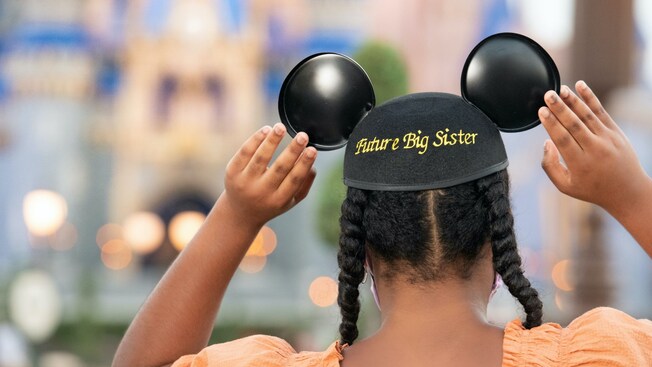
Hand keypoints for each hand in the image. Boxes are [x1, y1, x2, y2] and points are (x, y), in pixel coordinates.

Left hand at [222, 123, 316, 228]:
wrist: (240, 213)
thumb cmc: (271, 202)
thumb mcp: (291, 201)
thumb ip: (304, 184)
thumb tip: (313, 165)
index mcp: (279, 200)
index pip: (294, 180)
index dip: (304, 164)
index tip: (312, 149)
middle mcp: (261, 192)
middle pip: (279, 168)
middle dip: (292, 151)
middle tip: (303, 136)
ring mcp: (245, 182)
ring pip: (260, 158)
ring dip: (272, 141)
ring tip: (281, 127)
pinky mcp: (232, 173)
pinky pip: (244, 153)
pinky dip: (255, 140)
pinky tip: (266, 130)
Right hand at [538, 81, 650, 213]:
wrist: (627, 191)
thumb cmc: (592, 189)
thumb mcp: (565, 186)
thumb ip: (550, 166)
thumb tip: (546, 142)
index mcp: (580, 164)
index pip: (563, 139)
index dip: (551, 124)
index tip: (541, 111)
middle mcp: (595, 150)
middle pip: (574, 125)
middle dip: (560, 108)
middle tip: (548, 95)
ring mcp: (608, 140)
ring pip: (588, 116)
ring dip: (574, 101)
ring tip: (561, 89)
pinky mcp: (616, 132)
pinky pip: (601, 112)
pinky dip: (590, 98)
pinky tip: (581, 86)